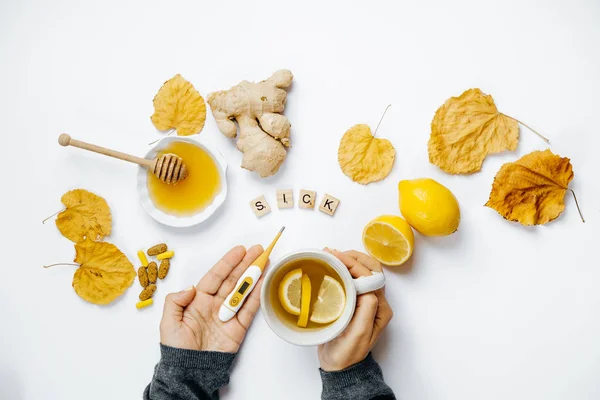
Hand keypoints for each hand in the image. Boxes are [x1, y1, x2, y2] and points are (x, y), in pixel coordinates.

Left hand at [159, 245, 263, 352]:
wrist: (190, 370)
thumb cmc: (177, 348)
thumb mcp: (168, 322)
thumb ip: (176, 301)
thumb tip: (191, 287)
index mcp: (198, 299)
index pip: (216, 276)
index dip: (228, 262)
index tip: (240, 250)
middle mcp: (215, 303)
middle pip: (233, 279)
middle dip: (245, 263)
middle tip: (258, 250)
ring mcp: (228, 314)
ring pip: (243, 290)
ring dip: (254, 276)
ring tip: (264, 261)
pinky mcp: (238, 327)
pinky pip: (250, 308)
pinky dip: (257, 295)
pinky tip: (263, 282)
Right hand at [318, 250, 392, 370]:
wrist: (338, 366)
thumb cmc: (347, 353)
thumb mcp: (359, 334)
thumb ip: (367, 310)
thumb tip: (366, 288)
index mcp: (380, 308)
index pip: (369, 277)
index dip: (353, 265)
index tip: (335, 257)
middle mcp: (375, 302)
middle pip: (370, 270)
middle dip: (353, 257)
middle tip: (333, 252)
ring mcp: (364, 301)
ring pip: (362, 272)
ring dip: (348, 260)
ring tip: (330, 255)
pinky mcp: (353, 301)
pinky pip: (351, 279)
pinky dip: (342, 268)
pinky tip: (330, 265)